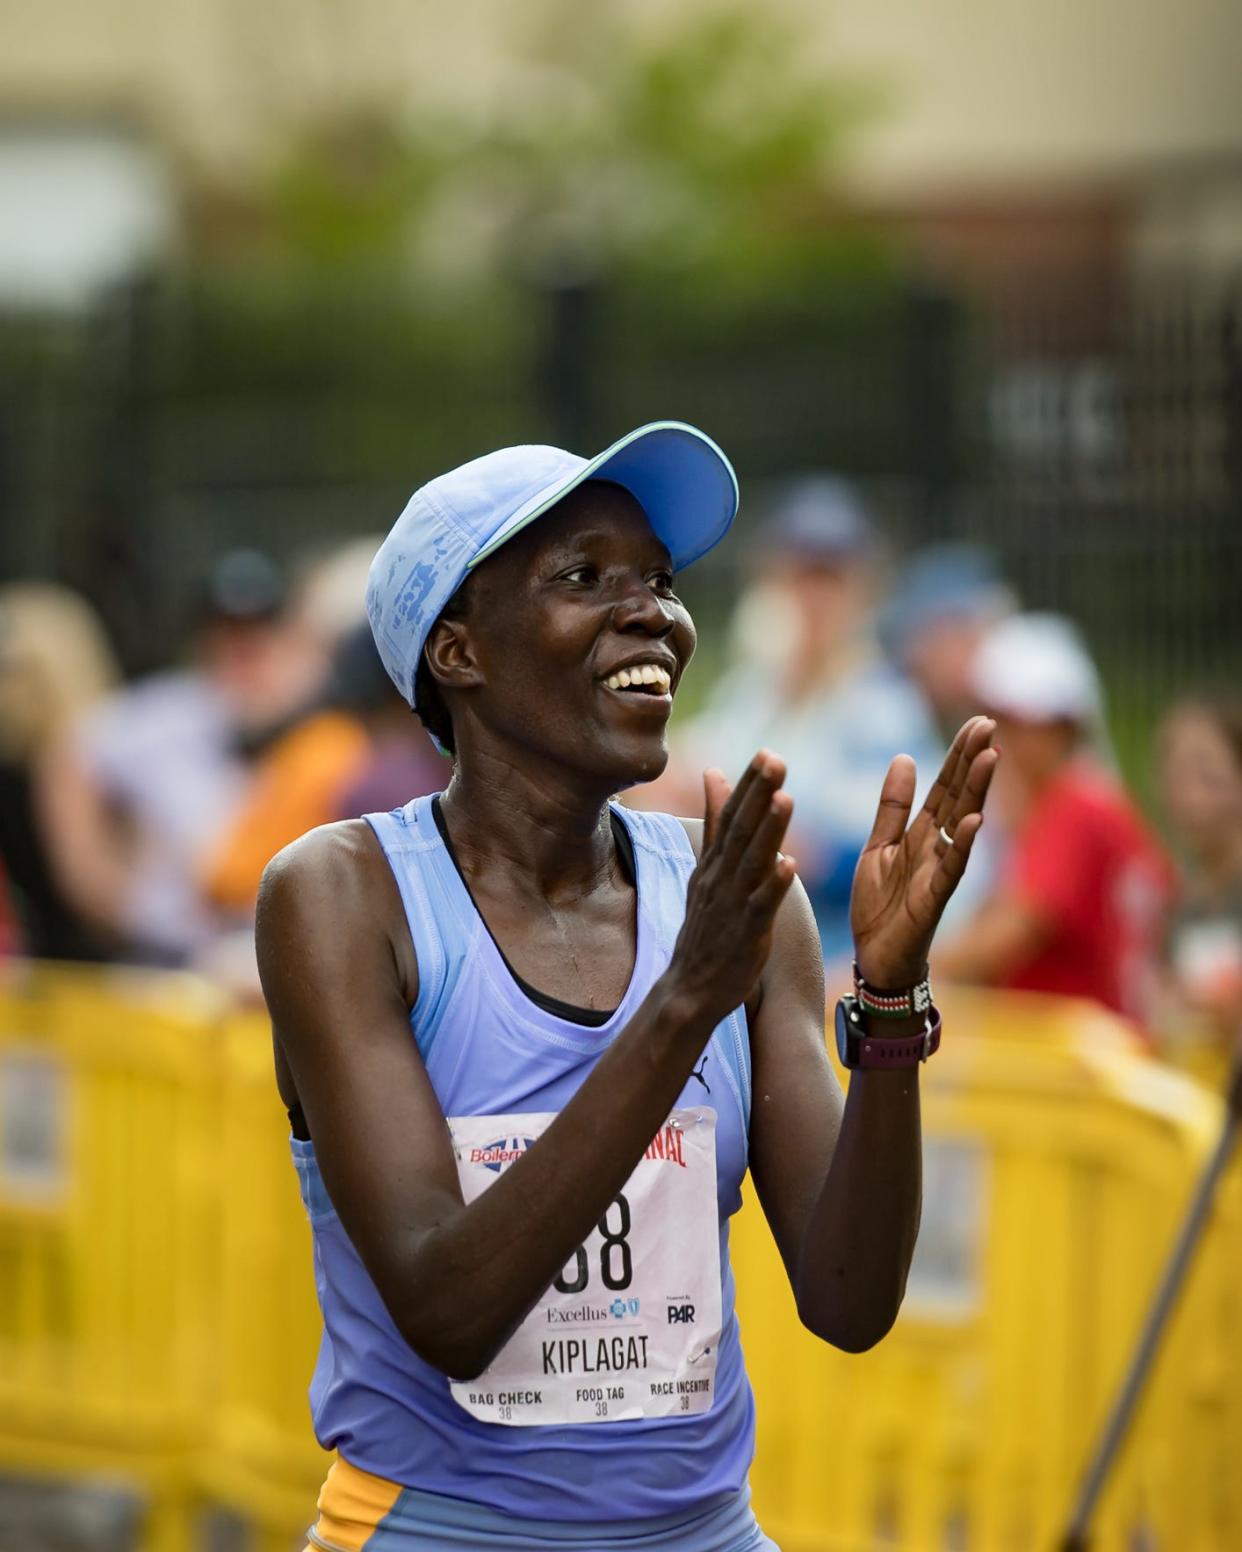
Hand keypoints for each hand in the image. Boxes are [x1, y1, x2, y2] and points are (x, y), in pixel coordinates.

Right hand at [669, 750, 797, 1018]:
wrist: (689, 988)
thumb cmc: (705, 927)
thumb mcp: (704, 869)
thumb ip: (714, 822)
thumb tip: (715, 773)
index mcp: (714, 863)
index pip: (730, 816)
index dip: (748, 785)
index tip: (766, 753)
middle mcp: (720, 878)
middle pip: (740, 830)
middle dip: (758, 794)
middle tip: (775, 759)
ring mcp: (731, 905)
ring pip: (751, 862)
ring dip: (768, 830)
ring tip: (785, 798)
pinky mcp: (745, 934)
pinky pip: (760, 906)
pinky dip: (773, 885)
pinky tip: (789, 864)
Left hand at [850, 716, 997, 988]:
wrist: (876, 959)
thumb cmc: (881, 906)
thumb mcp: (879, 846)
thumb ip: (892, 807)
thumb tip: (904, 758)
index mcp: (921, 833)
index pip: (945, 786)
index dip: (959, 755)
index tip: (977, 721)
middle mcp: (936, 847)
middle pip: (958, 796)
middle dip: (973, 761)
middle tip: (988, 723)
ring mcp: (939, 872)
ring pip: (961, 825)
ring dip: (976, 792)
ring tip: (990, 757)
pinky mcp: (934, 899)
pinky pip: (952, 869)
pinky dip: (963, 845)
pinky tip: (975, 820)